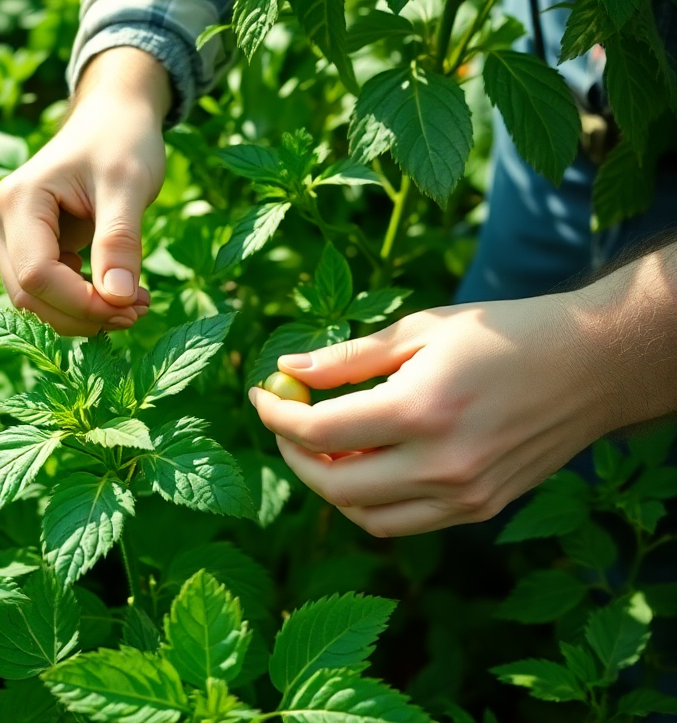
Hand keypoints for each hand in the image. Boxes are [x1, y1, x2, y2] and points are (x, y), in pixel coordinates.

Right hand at [0, 47, 168, 335]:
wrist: (111, 119)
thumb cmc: (121, 141)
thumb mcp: (129, 185)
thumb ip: (119, 241)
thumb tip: (117, 300)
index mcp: (17, 200)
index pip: (37, 275)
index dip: (81, 303)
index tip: (132, 308)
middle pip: (29, 295)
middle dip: (84, 314)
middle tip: (140, 310)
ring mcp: (2, 236)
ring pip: (33, 301)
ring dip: (82, 313)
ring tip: (134, 302)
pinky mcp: (18, 248)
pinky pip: (42, 291)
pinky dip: (78, 302)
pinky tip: (116, 292)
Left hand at [248, 293, 643, 536]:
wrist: (592, 364)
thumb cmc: (502, 334)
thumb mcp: (420, 330)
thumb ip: (347, 357)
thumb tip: (286, 370)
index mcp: (421, 410)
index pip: (317, 432)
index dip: (275, 416)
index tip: (261, 394)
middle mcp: (441, 463)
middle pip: (333, 484)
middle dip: (293, 455)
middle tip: (285, 425)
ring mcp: (464, 495)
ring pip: (364, 515)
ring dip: (330, 486)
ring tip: (326, 446)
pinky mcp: (481, 510)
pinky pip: (403, 522)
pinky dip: (371, 502)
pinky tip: (367, 463)